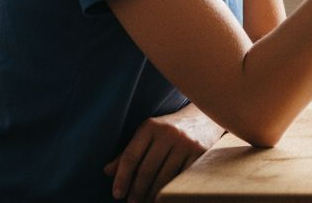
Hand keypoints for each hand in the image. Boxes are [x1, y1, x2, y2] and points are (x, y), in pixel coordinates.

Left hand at [103, 103, 223, 201]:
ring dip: (152, 194)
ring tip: (146, 202)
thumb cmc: (169, 130)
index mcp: (150, 127)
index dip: (122, 177)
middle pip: (146, 169)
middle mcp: (168, 133)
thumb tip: (108, 172)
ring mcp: (186, 143)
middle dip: (137, 190)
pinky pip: (181, 177)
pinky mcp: (200, 153)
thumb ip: (129, 152)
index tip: (117, 194)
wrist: (204, 118)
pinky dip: (171, 190)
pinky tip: (164, 196)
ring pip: (164, 177)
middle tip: (131, 202)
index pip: (131, 156)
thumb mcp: (148, 135)